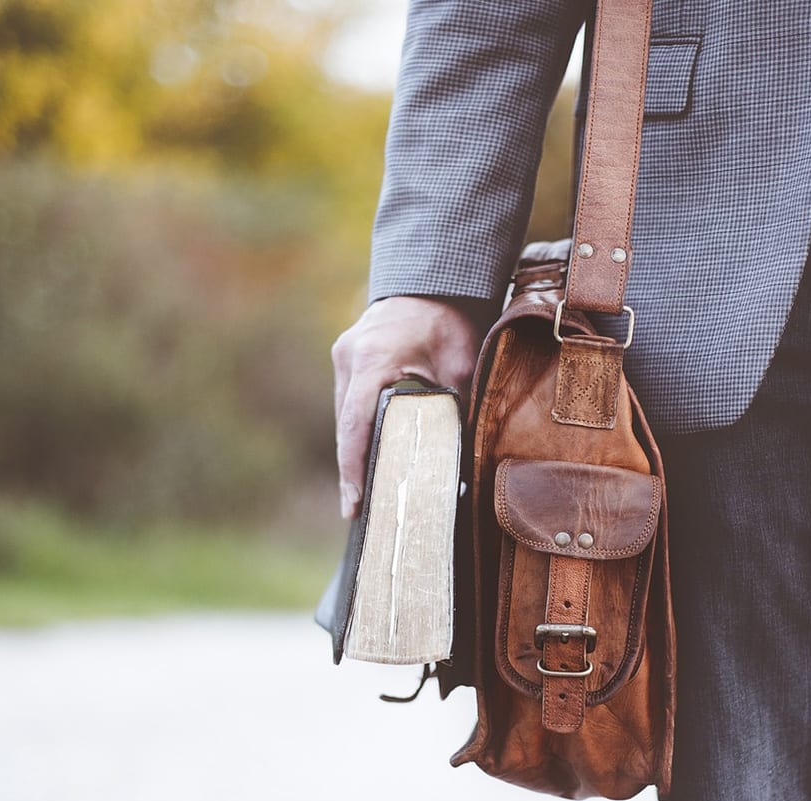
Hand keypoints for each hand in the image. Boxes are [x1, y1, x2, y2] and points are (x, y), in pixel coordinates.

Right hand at [331, 294, 490, 518]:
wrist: (432, 279)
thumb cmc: (448, 318)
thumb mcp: (461, 362)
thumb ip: (458, 405)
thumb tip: (466, 455)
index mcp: (372, 359)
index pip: (355, 423)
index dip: (352, 468)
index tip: (353, 503)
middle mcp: (349, 357)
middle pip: (346, 425)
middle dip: (352, 468)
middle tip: (362, 511)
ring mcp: (344, 356)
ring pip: (345, 415)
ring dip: (355, 449)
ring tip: (365, 493)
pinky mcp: (348, 357)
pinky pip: (349, 401)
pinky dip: (359, 429)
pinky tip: (371, 455)